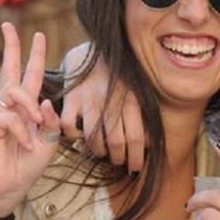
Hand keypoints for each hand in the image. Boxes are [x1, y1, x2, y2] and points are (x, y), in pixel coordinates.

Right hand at [0, 23, 61, 216]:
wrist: (10, 186)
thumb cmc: (27, 163)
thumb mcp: (49, 141)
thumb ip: (50, 120)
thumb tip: (44, 101)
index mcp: (25, 108)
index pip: (29, 77)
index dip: (33, 56)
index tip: (37, 35)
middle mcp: (9, 107)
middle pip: (10, 70)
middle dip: (11, 46)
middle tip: (8, 24)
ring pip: (15, 92)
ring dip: (30, 106)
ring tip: (36, 125)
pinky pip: (11, 117)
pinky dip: (23, 131)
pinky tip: (24, 144)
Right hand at [60, 42, 144, 172]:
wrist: (93, 52)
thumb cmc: (119, 78)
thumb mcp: (136, 92)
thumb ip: (143, 116)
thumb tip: (150, 144)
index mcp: (131, 98)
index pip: (136, 136)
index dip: (137, 157)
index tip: (136, 168)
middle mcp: (111, 98)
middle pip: (116, 141)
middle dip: (119, 158)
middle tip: (119, 162)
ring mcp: (89, 98)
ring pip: (93, 138)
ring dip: (99, 151)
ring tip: (103, 151)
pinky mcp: (71, 97)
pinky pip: (69, 127)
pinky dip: (74, 136)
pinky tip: (81, 134)